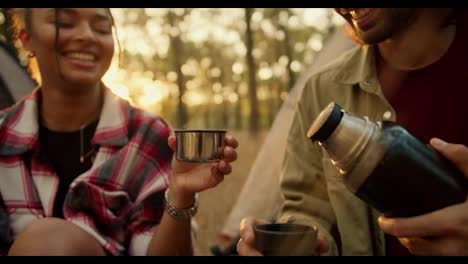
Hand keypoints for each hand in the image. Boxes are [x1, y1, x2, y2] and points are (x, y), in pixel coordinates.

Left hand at [167, 134, 237, 206]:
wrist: (178, 178)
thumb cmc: (182, 161)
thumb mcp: (179, 151)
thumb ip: (176, 144)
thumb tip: (172, 138)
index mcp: (214, 148)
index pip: (227, 143)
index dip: (231, 140)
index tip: (228, 139)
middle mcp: (218, 158)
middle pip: (231, 155)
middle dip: (231, 151)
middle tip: (225, 150)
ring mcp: (217, 170)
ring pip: (228, 167)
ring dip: (227, 164)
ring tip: (221, 163)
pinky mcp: (214, 179)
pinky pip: (220, 176)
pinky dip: (219, 173)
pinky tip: (214, 170)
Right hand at [236, 217, 328, 255]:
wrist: (291, 247)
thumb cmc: (295, 240)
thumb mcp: (303, 236)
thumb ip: (314, 239)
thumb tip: (323, 245)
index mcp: (262, 228)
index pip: (248, 223)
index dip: (246, 229)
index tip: (250, 239)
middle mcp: (254, 241)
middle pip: (243, 246)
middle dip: (249, 252)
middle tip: (259, 258)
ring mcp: (254, 251)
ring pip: (246, 255)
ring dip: (252, 257)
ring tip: (262, 262)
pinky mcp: (257, 257)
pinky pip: (252, 261)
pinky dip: (256, 262)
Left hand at [378, 138, 467, 254]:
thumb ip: (461, 158)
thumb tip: (436, 143)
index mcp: (456, 222)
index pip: (413, 229)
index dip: (393, 227)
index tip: (383, 220)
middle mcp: (458, 245)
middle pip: (416, 246)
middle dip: (402, 236)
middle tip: (394, 223)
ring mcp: (464, 255)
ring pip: (427, 256)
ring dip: (415, 246)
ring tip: (409, 231)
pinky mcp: (467, 257)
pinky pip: (442, 259)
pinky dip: (431, 252)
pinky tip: (432, 240)